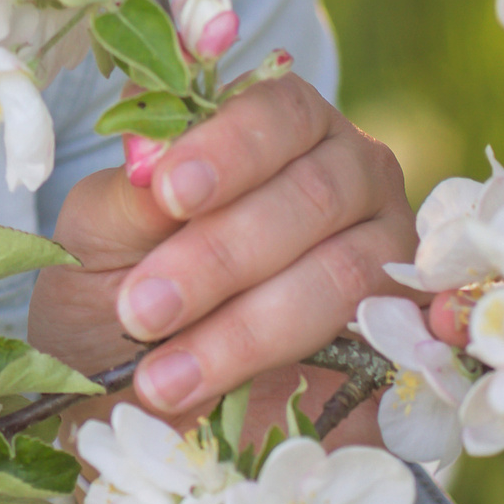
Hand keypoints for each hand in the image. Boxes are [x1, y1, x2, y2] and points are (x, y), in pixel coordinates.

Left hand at [25, 73, 414, 426]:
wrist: (147, 366)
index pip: (278, 111)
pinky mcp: (397, 333)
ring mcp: (386, 250)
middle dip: (219, 256)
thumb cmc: (127, 265)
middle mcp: (352, 172)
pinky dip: (284, 369)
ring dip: (242, 330)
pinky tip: (217, 392)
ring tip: (160, 376)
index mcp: (287, 120)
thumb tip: (151, 167)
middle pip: (311, 196)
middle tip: (140, 309)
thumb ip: (131, 196)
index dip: (227, 149)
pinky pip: (363, 346)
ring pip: (339, 276)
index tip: (168, 191)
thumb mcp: (106, 226)